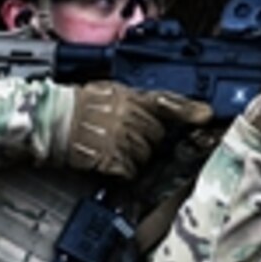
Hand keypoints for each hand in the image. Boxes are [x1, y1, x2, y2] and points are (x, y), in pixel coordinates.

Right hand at [65, 81, 212, 178]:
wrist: (54, 121)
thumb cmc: (78, 105)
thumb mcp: (109, 92)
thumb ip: (134, 100)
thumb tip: (154, 108)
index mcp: (130, 98)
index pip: (166, 102)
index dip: (188, 109)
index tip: (206, 114)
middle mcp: (130, 117)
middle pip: (157, 135)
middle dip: (146, 139)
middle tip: (126, 135)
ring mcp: (123, 138)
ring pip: (145, 155)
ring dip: (134, 155)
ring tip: (113, 146)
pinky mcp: (113, 159)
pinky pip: (130, 170)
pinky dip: (121, 169)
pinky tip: (108, 160)